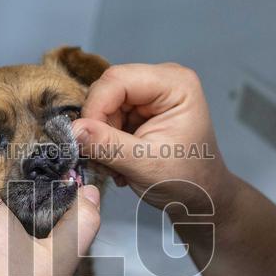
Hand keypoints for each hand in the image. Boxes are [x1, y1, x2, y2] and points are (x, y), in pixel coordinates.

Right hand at [72, 63, 233, 215]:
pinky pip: (108, 115)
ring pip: (104, 104)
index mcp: (175, 84)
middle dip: (99, 124)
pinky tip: (120, 158)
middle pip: (108, 89)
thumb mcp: (144, 165)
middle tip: (104, 157)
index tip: (85, 140)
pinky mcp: (141, 107)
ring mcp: (151, 93)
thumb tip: (73, 130)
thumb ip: (107, 145)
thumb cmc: (187, 180)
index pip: (117, 80)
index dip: (95, 108)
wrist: (202, 195)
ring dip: (102, 136)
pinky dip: (107, 138)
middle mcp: (163, 79)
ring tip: (117, 164)